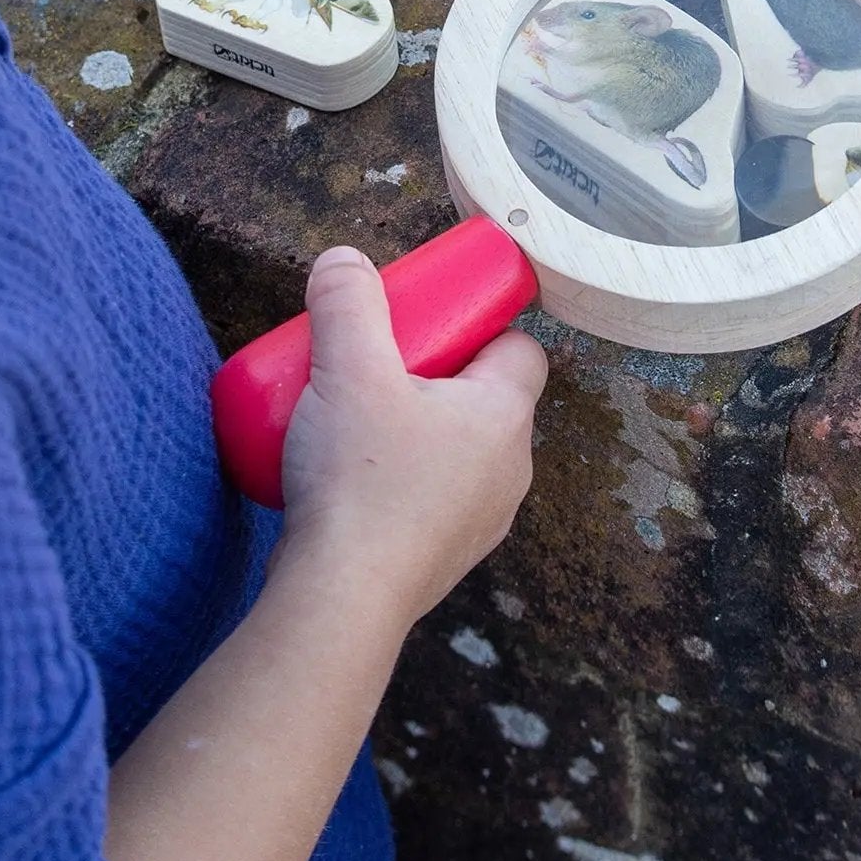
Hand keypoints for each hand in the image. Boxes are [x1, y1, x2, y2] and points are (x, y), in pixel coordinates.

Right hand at [275, 246, 547, 629]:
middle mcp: (510, 469)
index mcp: (504, 416)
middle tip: (376, 367)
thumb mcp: (348, 370)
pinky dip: (400, 483)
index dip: (477, 327)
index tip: (426, 324)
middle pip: (482, 398)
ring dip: (414, 431)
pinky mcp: (444, 558)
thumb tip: (344, 260)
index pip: (518, 349)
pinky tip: (351, 481)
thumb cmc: (360, 480)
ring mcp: (482, 521)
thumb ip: (346, 303)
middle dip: (433, 376)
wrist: (342, 600)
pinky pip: (431, 500)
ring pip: (457, 452)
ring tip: (354, 422)